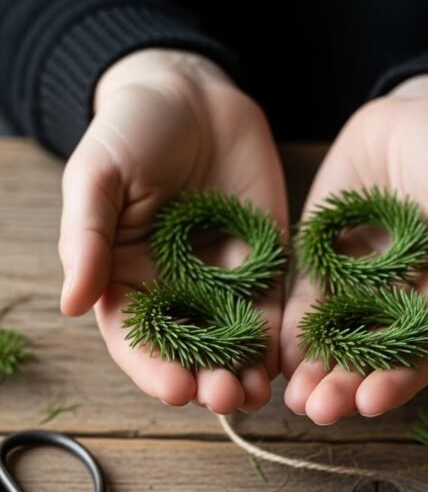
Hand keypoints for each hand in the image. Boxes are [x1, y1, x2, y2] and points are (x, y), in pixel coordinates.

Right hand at [59, 49, 287, 412]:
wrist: (192, 94)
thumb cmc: (131, 131)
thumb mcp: (97, 177)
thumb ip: (86, 238)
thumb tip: (70, 304)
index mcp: (127, 282)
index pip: (137, 342)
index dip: (153, 369)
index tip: (174, 389)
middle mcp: (176, 295)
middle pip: (191, 354)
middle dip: (207, 381)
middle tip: (225, 397)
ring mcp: (224, 285)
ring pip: (236, 345)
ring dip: (246, 373)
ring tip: (258, 393)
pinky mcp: (267, 268)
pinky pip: (277, 313)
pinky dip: (282, 342)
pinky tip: (292, 362)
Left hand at [281, 74, 427, 423]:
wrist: (419, 111)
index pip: (423, 350)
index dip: (398, 378)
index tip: (371, 401)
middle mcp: (400, 304)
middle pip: (372, 355)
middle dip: (344, 385)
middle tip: (316, 410)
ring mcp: (357, 287)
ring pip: (333, 339)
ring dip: (312, 371)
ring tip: (290, 398)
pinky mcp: (321, 264)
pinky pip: (302, 303)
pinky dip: (288, 330)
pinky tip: (270, 355)